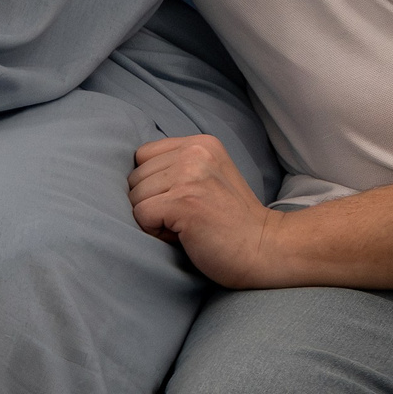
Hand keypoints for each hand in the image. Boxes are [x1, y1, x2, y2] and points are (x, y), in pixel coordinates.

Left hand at [128, 135, 285, 287]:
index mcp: (201, 143)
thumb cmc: (231, 222)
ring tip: (186, 226)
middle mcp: (195, 152)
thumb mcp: (209, 177)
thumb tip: (126, 176)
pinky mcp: (183, 202)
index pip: (143, 156)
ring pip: (134, 197)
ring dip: (153, 219)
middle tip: (186, 218)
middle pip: (135, 176)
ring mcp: (189, 176)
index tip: (181, 201)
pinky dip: (154, 232)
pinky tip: (183, 236)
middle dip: (151, 203)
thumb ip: (177, 166)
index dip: (153, 184)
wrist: (266, 250)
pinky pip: (140, 215)